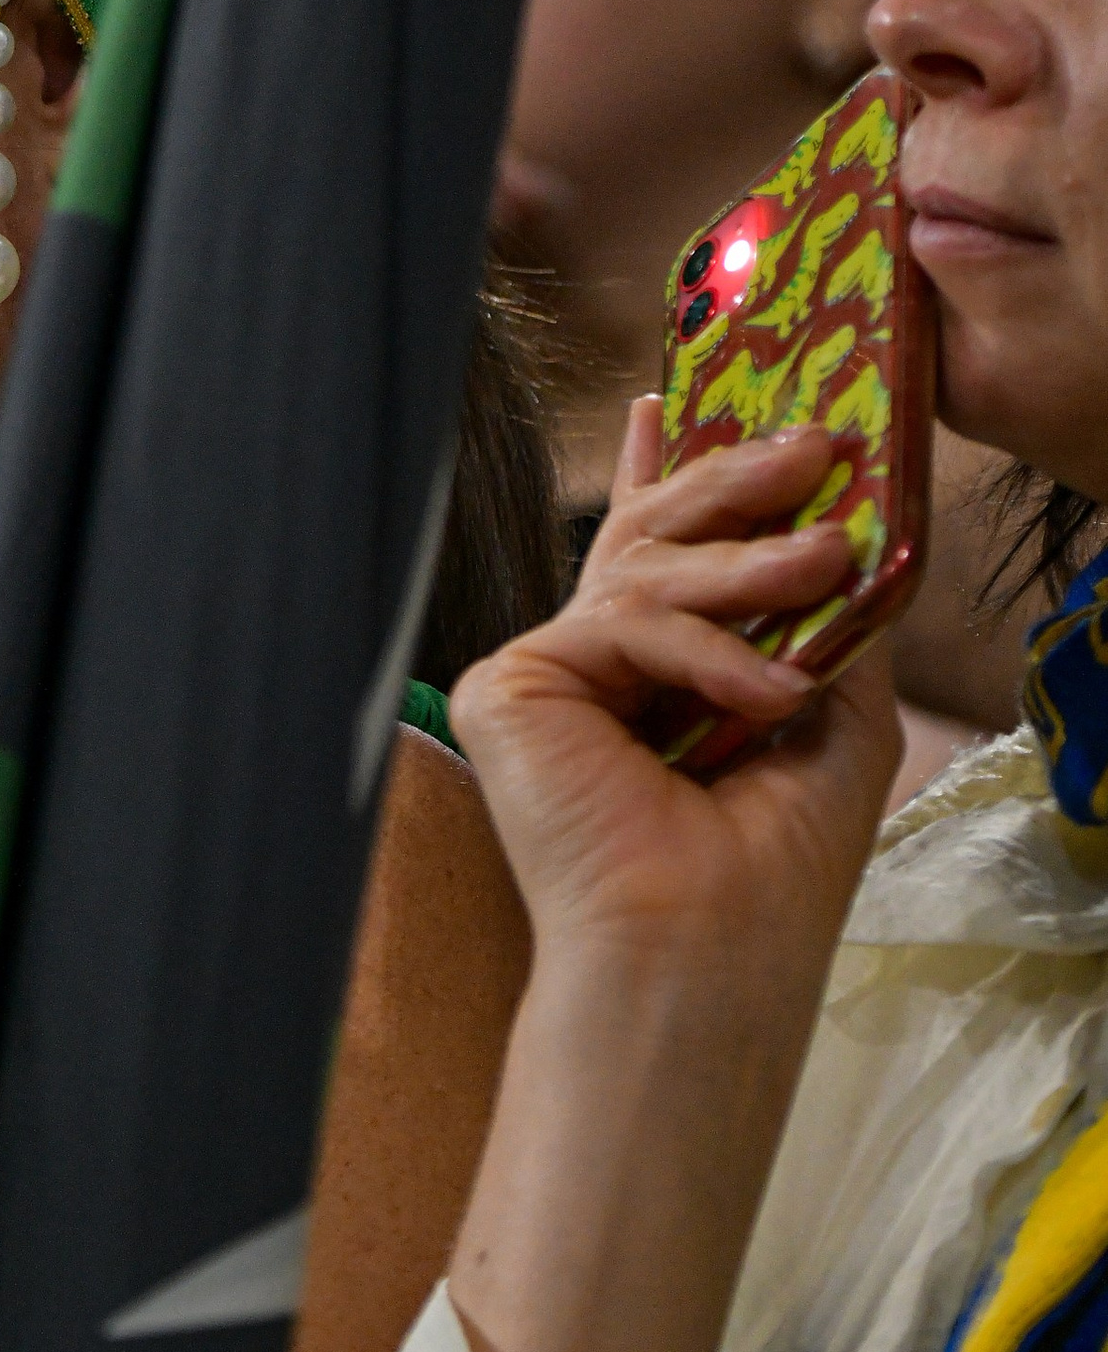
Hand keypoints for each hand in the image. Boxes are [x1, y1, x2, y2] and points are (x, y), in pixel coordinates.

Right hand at [450, 404, 899, 981]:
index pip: (649, 558)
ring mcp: (542, 676)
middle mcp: (588, 671)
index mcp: (654, 681)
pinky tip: (765, 696)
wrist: (705, 953)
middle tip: (813, 445)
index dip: (662, 472)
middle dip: (734, 481)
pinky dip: (707, 651)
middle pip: (650, 536)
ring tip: (827, 559)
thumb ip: (826, 624)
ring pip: (643, 565)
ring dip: (750, 562)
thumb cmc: (769, 872)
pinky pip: (622, 617)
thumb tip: (840, 532)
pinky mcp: (511, 685)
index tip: (667, 398)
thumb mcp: (830, 719)